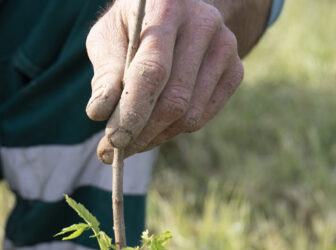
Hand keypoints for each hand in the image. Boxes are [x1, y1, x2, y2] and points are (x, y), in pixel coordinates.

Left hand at [86, 0, 244, 162]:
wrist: (173, 11)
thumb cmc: (131, 27)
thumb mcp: (107, 37)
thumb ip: (104, 73)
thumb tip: (100, 113)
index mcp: (167, 7)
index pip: (152, 71)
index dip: (132, 111)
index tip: (114, 140)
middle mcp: (203, 23)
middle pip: (174, 99)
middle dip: (142, 132)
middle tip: (114, 150)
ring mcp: (225, 47)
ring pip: (190, 115)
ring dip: (155, 137)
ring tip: (131, 140)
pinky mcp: (235, 70)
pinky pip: (202, 117)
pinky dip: (173, 131)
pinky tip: (153, 127)